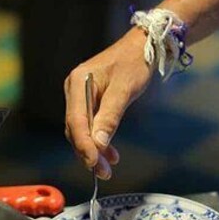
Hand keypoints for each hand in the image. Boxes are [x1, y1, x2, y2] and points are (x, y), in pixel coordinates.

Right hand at [64, 29, 152, 178]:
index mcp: (78, 82)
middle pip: (75, 128)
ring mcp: (80, 95)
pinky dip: (99, 140)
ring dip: (94, 149)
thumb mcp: (125, 90)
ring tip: (107, 168)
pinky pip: (90, 125)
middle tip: (103, 173)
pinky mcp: (89, 100)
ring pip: (81, 130)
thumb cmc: (135, 63)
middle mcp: (74, 89)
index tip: (94, 163)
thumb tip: (99, 145)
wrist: (144, 46)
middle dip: (88, 152)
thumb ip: (110, 117)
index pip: (75, 121)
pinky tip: (111, 153)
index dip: (84, 145)